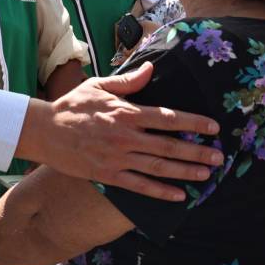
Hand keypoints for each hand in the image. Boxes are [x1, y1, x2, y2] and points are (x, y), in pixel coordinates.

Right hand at [17, 62, 221, 201]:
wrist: (44, 131)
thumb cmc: (72, 105)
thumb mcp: (99, 86)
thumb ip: (128, 81)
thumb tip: (151, 69)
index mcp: (126, 113)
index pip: (168, 117)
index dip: (194, 123)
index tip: (213, 128)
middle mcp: (126, 137)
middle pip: (169, 145)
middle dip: (197, 151)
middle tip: (219, 156)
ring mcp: (118, 158)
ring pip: (159, 167)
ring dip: (185, 171)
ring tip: (206, 174)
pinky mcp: (108, 175)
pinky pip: (140, 186)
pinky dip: (161, 192)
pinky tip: (180, 195)